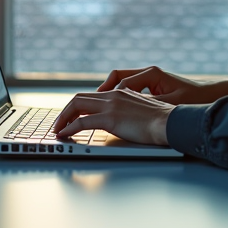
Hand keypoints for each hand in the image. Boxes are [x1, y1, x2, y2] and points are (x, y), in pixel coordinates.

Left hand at [53, 89, 174, 144]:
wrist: (170, 122)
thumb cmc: (161, 121)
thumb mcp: (141, 110)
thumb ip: (128, 110)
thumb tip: (120, 120)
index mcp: (120, 93)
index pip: (91, 95)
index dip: (77, 106)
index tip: (70, 116)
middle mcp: (113, 95)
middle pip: (79, 98)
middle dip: (65, 111)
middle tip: (59, 123)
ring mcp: (111, 105)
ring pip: (76, 106)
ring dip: (63, 119)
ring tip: (57, 130)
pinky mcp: (110, 118)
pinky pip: (81, 122)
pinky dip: (69, 127)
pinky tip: (64, 135)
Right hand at [96, 66, 227, 104]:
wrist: (210, 95)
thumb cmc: (194, 98)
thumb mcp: (172, 103)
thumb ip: (150, 105)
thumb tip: (132, 109)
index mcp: (152, 74)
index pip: (122, 82)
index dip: (110, 95)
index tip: (100, 106)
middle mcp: (148, 72)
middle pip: (117, 76)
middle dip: (103, 90)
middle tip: (88, 104)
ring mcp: (149, 77)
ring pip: (121, 80)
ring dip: (109, 92)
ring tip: (98, 106)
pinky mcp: (152, 85)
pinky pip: (128, 86)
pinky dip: (118, 94)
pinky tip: (115, 108)